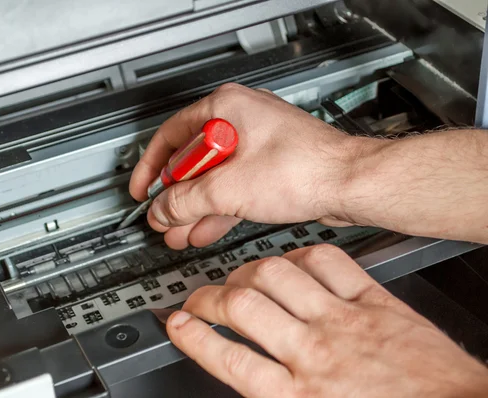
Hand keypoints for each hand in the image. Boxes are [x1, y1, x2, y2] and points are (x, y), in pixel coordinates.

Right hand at [130, 83, 359, 249]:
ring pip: (213, 178)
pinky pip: (234, 187)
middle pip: (192, 160)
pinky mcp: (270, 166)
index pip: (171, 135)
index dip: (151, 167)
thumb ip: (185, 201)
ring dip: (195, 208)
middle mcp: (239, 121)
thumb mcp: (229, 188)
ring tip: (178, 232)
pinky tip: (204, 229)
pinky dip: (218, 208)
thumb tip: (161, 210)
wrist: (351, 185)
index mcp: (225, 108)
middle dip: (176, 196)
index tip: (142, 189)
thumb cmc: (306, 168)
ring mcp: (256, 144)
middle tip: (163, 218)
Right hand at [166, 244, 487, 397]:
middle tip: (198, 298)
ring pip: (277, 277)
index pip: (229, 359)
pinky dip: (300, 256)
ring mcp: (344, 321)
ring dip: (247, 273)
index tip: (177, 323)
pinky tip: (291, 262)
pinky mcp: (373, 300)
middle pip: (242, 309)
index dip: (193, 336)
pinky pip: (327, 262)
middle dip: (207, 298)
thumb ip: (275, 395)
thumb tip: (243, 374)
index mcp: (299, 397)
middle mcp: (315, 354)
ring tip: (237, 278)